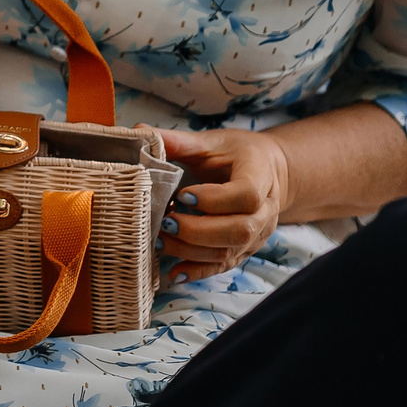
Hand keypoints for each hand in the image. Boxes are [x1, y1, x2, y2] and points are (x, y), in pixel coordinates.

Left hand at [159, 127, 290, 281]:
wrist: (269, 172)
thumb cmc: (236, 154)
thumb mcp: (210, 142)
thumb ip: (177, 141)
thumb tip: (137, 133)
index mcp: (260, 176)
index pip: (247, 194)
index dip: (214, 199)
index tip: (182, 195)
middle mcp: (265, 210)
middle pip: (240, 230)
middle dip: (198, 231)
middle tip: (165, 222)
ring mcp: (257, 234)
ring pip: (231, 252)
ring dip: (192, 251)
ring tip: (160, 241)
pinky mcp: (245, 249)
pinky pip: (225, 266)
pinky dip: (198, 271)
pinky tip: (174, 273)